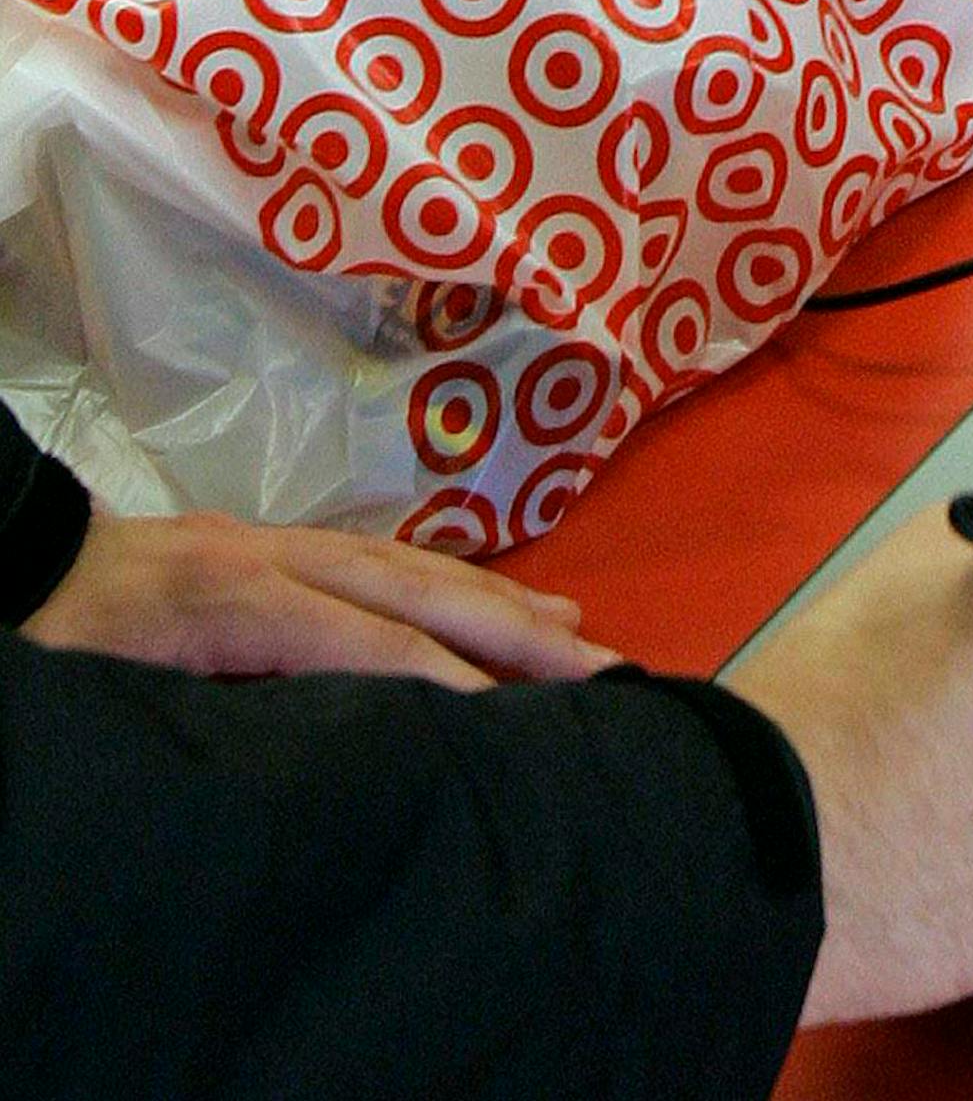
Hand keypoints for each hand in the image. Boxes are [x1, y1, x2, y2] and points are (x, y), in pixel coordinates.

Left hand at [20, 511, 617, 689]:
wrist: (6, 561)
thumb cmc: (54, 644)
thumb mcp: (114, 695)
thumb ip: (214, 711)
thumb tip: (323, 742)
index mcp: (228, 593)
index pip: (359, 637)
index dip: (436, 676)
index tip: (510, 718)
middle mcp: (273, 554)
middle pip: (415, 590)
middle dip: (513, 630)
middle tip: (599, 663)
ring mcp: (282, 542)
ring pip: (414, 567)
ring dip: (503, 603)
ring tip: (579, 630)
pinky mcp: (281, 546)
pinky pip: (393, 561)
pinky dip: (460, 584)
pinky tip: (504, 601)